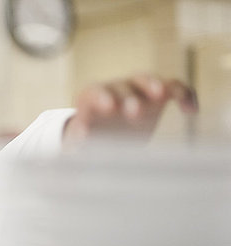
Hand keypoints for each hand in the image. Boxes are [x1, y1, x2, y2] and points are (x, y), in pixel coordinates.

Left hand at [63, 74, 198, 144]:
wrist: (109, 137)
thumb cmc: (91, 138)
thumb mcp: (81, 141)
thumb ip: (79, 139)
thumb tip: (79, 140)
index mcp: (92, 98)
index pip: (95, 92)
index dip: (102, 97)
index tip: (109, 107)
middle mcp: (115, 89)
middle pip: (122, 87)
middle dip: (128, 98)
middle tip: (133, 112)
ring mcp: (138, 90)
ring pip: (147, 80)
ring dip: (154, 86)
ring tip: (161, 96)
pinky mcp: (158, 96)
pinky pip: (174, 87)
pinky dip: (184, 94)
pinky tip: (190, 110)